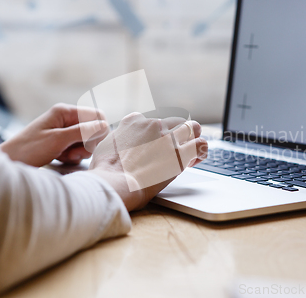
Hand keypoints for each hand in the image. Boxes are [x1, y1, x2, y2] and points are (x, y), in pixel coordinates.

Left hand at [0, 103, 108, 166]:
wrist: (9, 162)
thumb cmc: (29, 149)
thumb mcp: (58, 140)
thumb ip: (82, 131)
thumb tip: (104, 125)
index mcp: (65, 111)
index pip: (97, 115)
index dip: (99, 131)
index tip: (90, 145)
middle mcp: (66, 118)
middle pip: (93, 129)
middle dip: (87, 144)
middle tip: (72, 153)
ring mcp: (64, 130)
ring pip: (87, 141)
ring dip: (79, 152)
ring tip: (63, 156)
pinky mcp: (62, 142)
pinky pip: (77, 148)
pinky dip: (72, 155)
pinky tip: (60, 158)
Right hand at [89, 112, 207, 211]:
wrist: (113, 183)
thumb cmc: (104, 172)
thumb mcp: (104, 146)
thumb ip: (117, 141)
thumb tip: (119, 145)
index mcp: (134, 121)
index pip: (153, 121)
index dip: (157, 134)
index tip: (157, 146)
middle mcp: (152, 124)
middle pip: (175, 122)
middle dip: (178, 133)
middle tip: (177, 147)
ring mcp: (167, 137)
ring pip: (192, 128)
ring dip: (193, 138)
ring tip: (191, 150)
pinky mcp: (180, 154)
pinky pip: (200, 145)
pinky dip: (201, 150)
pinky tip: (196, 159)